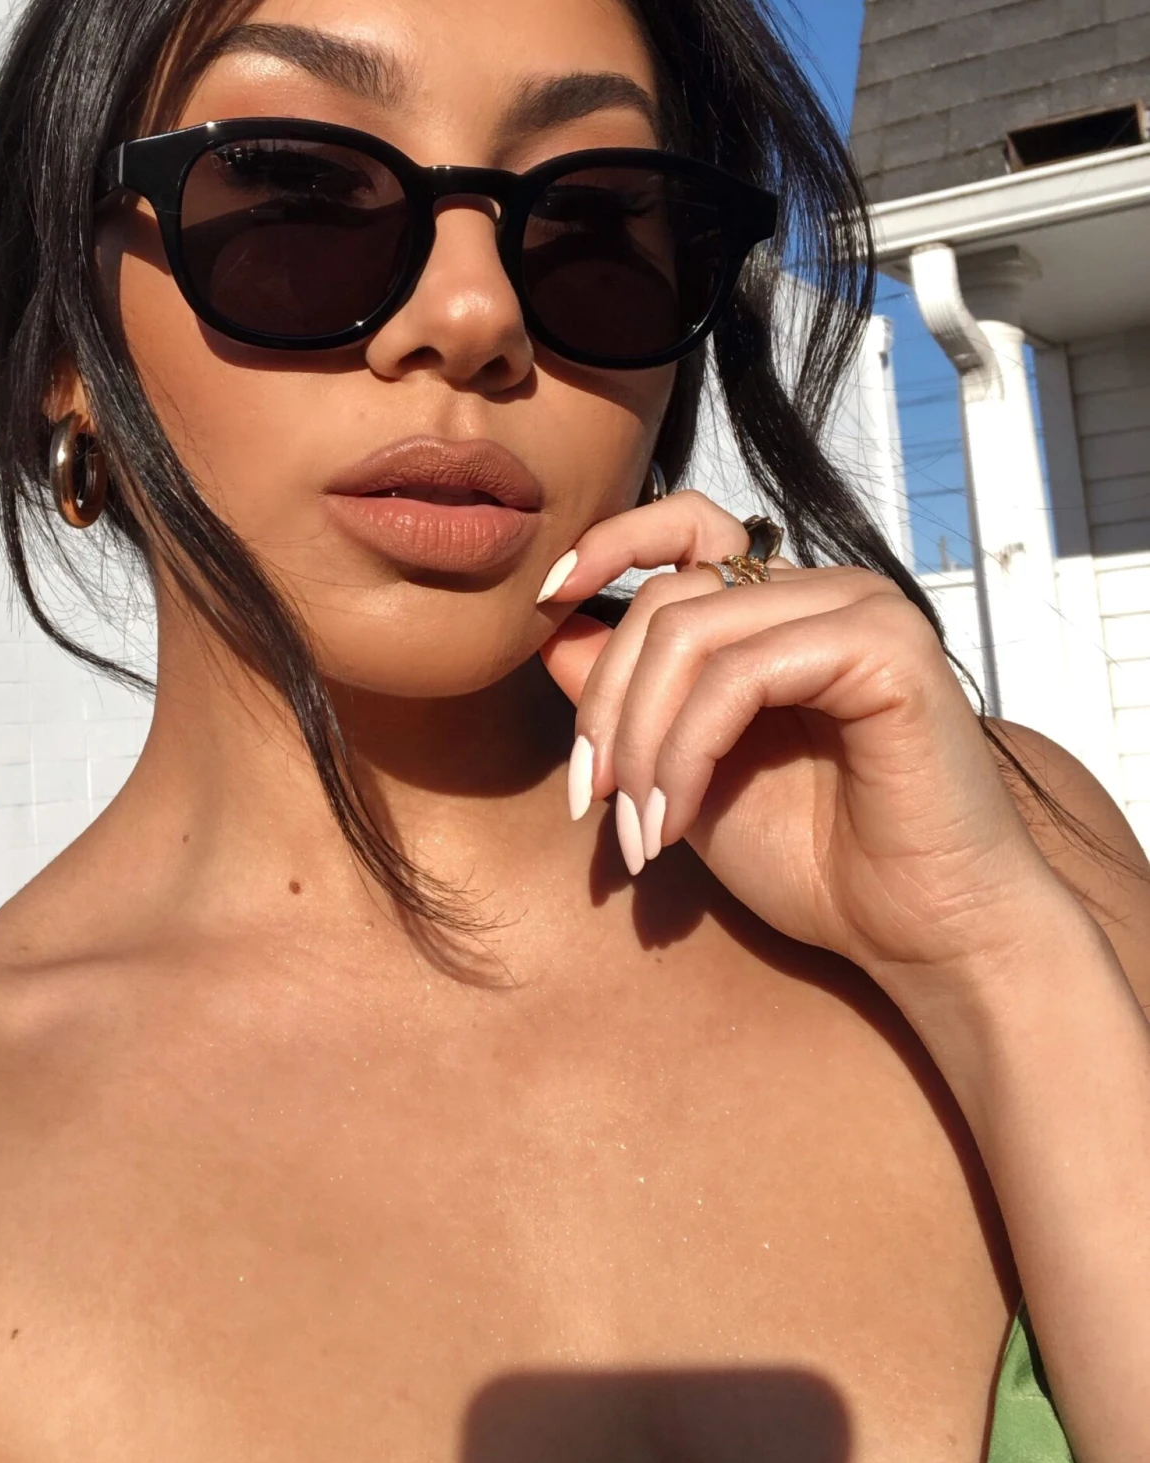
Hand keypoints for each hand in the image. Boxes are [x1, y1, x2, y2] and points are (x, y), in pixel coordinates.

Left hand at [536, 491, 1071, 980]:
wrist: (919, 936)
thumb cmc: (818, 863)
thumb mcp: (687, 771)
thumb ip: (629, 699)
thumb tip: (551, 628)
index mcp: (786, 607)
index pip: (686, 527)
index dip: (606, 545)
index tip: (543, 601)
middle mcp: (826, 591)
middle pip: (665, 599)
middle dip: (607, 707)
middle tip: (592, 800)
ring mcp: (862, 608)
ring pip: (691, 634)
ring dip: (642, 741)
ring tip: (638, 829)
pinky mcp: (885, 646)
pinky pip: (741, 675)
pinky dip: (687, 751)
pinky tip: (677, 819)